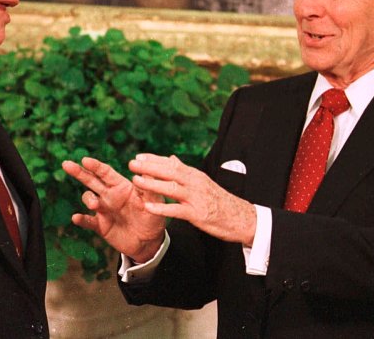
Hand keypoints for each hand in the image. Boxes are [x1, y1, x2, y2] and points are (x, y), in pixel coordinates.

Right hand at [62, 157, 165, 262]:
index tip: (85, 160)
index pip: (106, 173)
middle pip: (91, 180)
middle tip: (66, 164)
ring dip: (88, 198)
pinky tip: (76, 218)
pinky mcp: (101, 226)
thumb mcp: (155, 202)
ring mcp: (104, 210)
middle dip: (79, 172)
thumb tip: (145, 171)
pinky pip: (88, 221)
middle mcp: (110, 196)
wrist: (149, 242)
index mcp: (122, 186)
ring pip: (88, 198)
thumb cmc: (153, 217)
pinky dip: (81, 219)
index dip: (96, 166)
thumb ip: (149, 187)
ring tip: (94, 203)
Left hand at [129, 154, 256, 245]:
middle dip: (150, 167)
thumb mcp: (202, 182)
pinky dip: (162, 208)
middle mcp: (195, 183)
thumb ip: (185, 171)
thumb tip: (171, 158)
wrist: (241, 218)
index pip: (172, 164)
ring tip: (136, 180)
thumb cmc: (220, 201)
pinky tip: (148, 206)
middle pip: (170, 171)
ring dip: (153, 183)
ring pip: (172, 188)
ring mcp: (197, 198)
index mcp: (195, 175)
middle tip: (132, 163)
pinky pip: (177, 210)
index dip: (155, 159)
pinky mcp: (198, 214)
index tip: (139, 156)